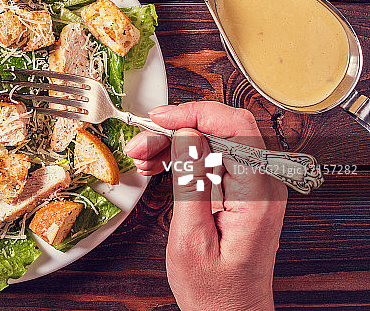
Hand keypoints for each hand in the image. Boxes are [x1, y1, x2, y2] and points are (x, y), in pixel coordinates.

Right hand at [125, 102, 287, 310]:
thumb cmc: (215, 291)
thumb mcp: (191, 239)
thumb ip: (192, 182)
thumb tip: (187, 135)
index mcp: (257, 194)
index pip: (237, 127)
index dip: (197, 113)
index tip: (163, 119)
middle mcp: (262, 184)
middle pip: (222, 129)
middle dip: (178, 128)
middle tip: (141, 142)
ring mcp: (253, 186)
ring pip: (213, 140)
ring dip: (175, 141)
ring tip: (142, 156)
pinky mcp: (241, 190)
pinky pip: (212, 158)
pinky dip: (183, 155)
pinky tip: (158, 164)